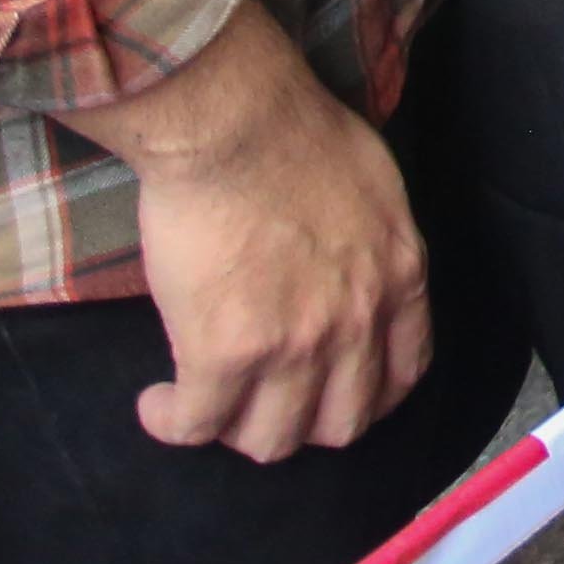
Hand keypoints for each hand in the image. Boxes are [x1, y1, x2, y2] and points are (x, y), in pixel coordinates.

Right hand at [78, 8, 435, 460]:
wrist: (235, 122)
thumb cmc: (296, 133)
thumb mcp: (377, 190)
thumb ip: (375, 246)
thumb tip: (353, 272)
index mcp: (399, 278)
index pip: (404, 374)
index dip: (367, 397)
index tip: (333, 393)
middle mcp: (357, 323)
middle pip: (341, 425)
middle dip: (302, 425)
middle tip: (263, 402)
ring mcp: (294, 346)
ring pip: (271, 441)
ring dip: (236, 431)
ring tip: (207, 405)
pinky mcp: (224, 353)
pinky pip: (198, 424)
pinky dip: (174, 424)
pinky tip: (159, 404)